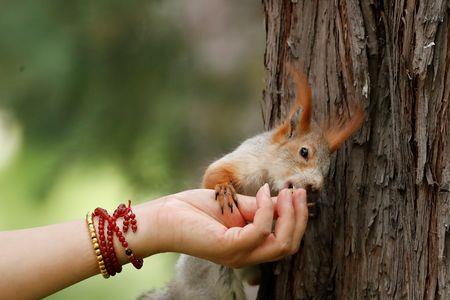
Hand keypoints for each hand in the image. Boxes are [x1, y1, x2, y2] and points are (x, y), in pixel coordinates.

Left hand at [152, 184, 308, 267]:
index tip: (296, 192)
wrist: (165, 216)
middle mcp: (247, 255)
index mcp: (249, 246)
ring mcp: (238, 254)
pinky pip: (259, 231)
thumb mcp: (235, 206)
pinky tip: (263, 193)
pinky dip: (266, 210)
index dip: (297, 218)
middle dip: (299, 217)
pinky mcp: (228, 247)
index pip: (285, 241)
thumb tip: (283, 200)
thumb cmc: (196, 210)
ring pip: (281, 244)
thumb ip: (259, 207)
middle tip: (298, 192)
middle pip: (289, 246)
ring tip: (287, 192)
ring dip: (289, 215)